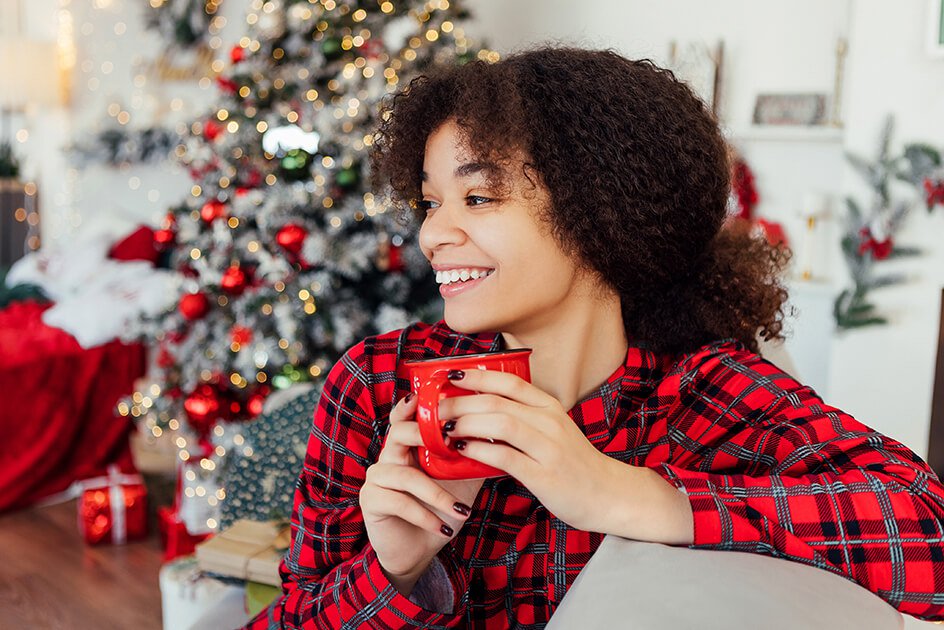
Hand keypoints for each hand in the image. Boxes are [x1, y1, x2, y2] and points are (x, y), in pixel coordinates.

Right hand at [360, 394, 483, 593]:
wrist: (420, 547)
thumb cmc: (440, 508)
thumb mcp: (461, 480)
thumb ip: (474, 457)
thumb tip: (504, 438)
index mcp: (408, 445)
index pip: (405, 416)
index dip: (413, 404)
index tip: (430, 396)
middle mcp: (389, 456)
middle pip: (399, 433)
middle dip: (426, 436)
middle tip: (452, 445)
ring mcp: (377, 478)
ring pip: (406, 476)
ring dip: (438, 495)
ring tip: (463, 510)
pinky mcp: (372, 501)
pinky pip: (400, 503)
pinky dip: (426, 516)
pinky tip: (443, 528)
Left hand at [437, 369, 628, 532]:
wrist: (608, 494)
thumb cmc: (574, 463)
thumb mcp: (553, 430)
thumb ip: (524, 418)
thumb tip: (481, 411)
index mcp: (550, 407)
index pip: (509, 382)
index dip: (477, 376)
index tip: (450, 376)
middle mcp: (549, 422)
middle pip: (496, 401)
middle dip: (460, 401)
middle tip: (436, 408)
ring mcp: (548, 448)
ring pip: (500, 423)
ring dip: (466, 423)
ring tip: (444, 428)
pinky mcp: (544, 475)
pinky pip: (505, 457)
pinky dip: (479, 451)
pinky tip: (462, 449)